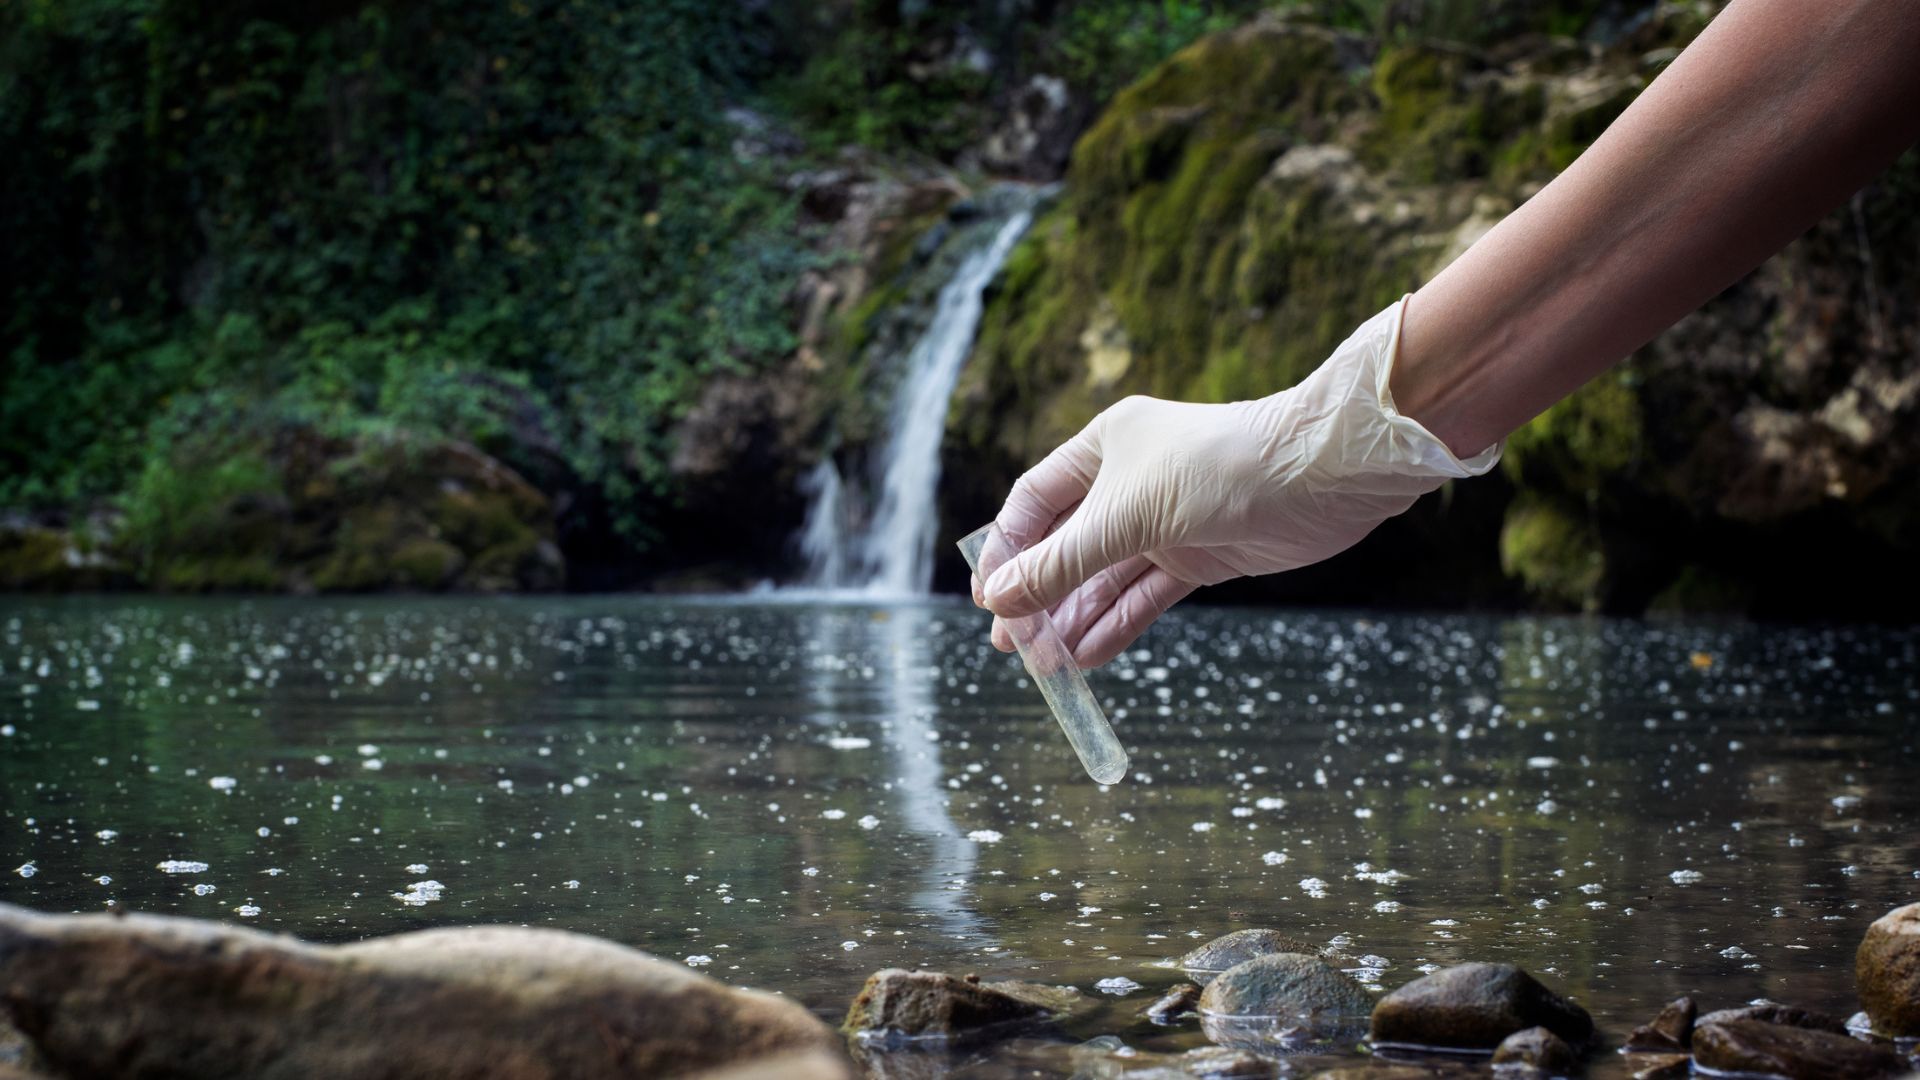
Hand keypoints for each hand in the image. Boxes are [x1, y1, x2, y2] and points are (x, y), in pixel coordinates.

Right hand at [974, 299, 1499, 666]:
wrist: (1318, 476)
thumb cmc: (1217, 469)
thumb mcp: (1125, 517)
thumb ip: (1061, 563)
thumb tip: (1000, 601)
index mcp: (1104, 447)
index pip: (1035, 502)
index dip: (1008, 550)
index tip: (989, 599)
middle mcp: (1130, 483)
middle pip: (1067, 546)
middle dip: (1039, 596)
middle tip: (1012, 647)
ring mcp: (1166, 522)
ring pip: (1104, 578)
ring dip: (1075, 619)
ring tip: (1047, 665)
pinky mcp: (1200, 557)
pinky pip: (1144, 597)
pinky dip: (1116, 625)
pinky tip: (1087, 657)